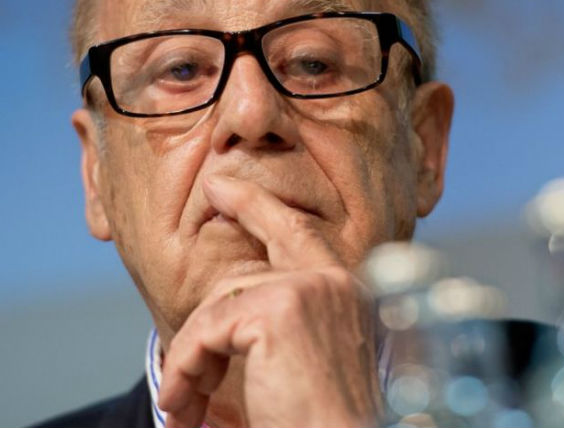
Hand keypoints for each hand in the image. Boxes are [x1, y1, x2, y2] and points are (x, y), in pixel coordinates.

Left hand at [157, 175, 381, 427]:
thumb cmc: (325, 416)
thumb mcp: (311, 357)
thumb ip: (287, 319)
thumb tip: (231, 302)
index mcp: (347, 292)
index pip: (299, 234)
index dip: (259, 207)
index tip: (222, 188)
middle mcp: (335, 281)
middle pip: (256, 259)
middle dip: (220, 267)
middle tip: (193, 274)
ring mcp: (309, 288)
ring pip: (222, 302)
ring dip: (192, 358)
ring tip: (185, 405)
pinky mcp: (279, 309)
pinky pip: (206, 329)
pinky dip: (185, 368)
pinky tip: (185, 406)